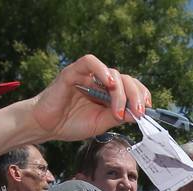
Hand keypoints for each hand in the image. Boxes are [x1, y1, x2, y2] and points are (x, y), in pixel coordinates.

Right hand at [28, 55, 149, 141]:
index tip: (146, 109)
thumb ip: (118, 116)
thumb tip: (137, 112)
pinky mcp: (73, 72)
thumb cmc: (70, 124)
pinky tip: (108, 83)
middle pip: (126, 79)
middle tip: (137, 112)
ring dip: (120, 92)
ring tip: (118, 110)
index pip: (131, 86)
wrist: (46, 127)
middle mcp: (100, 81)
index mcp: (108, 93)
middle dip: (135, 96)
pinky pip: (90, 62)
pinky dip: (102, 69)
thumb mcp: (100, 124)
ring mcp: (88, 75)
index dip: (142, 94)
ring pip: (112, 73)